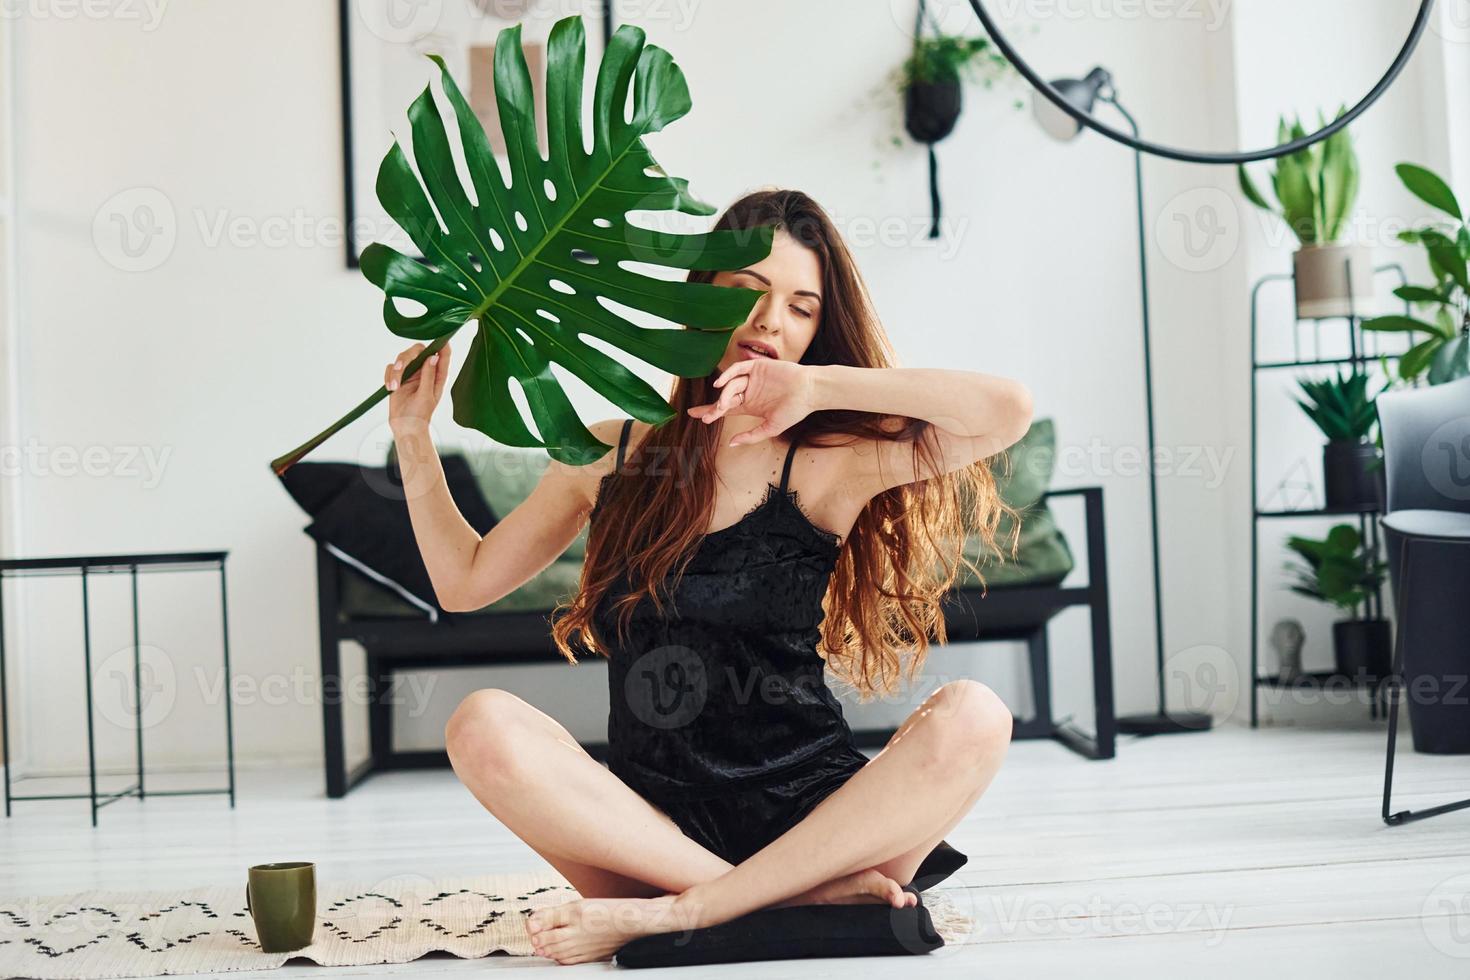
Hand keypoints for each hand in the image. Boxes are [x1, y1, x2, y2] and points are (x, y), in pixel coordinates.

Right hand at [386, 341, 451, 430]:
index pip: (443, 354)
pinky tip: (390, 388)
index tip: (438, 338)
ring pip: (403, 357)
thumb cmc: (420, 415)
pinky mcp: (399, 377)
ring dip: (396, 371)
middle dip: (406, 357)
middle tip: (399, 368)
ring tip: (394, 387)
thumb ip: (429, 376)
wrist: (405, 427)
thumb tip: (433, 357)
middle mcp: (426, 371)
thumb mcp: (426, 395)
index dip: (442, 343)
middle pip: (418, 350)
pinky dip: (389, 376)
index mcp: (438, 375)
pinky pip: (392, 368)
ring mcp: (412, 373)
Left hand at [687, 358, 817, 446]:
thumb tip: (731, 444)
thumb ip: (751, 436)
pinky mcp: (757, 366)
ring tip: (721, 406)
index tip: (696, 416)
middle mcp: (749, 391)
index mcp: (750, 405)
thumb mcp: (771, 428)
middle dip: (711, 407)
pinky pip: (738, 369)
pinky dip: (728, 375)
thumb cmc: (794, 411)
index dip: (710, 412)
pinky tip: (720, 384)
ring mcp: (752, 378)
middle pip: (724, 397)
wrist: (809, 392)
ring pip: (731, 385)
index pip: (726, 408)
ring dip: (724, 396)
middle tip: (702, 416)